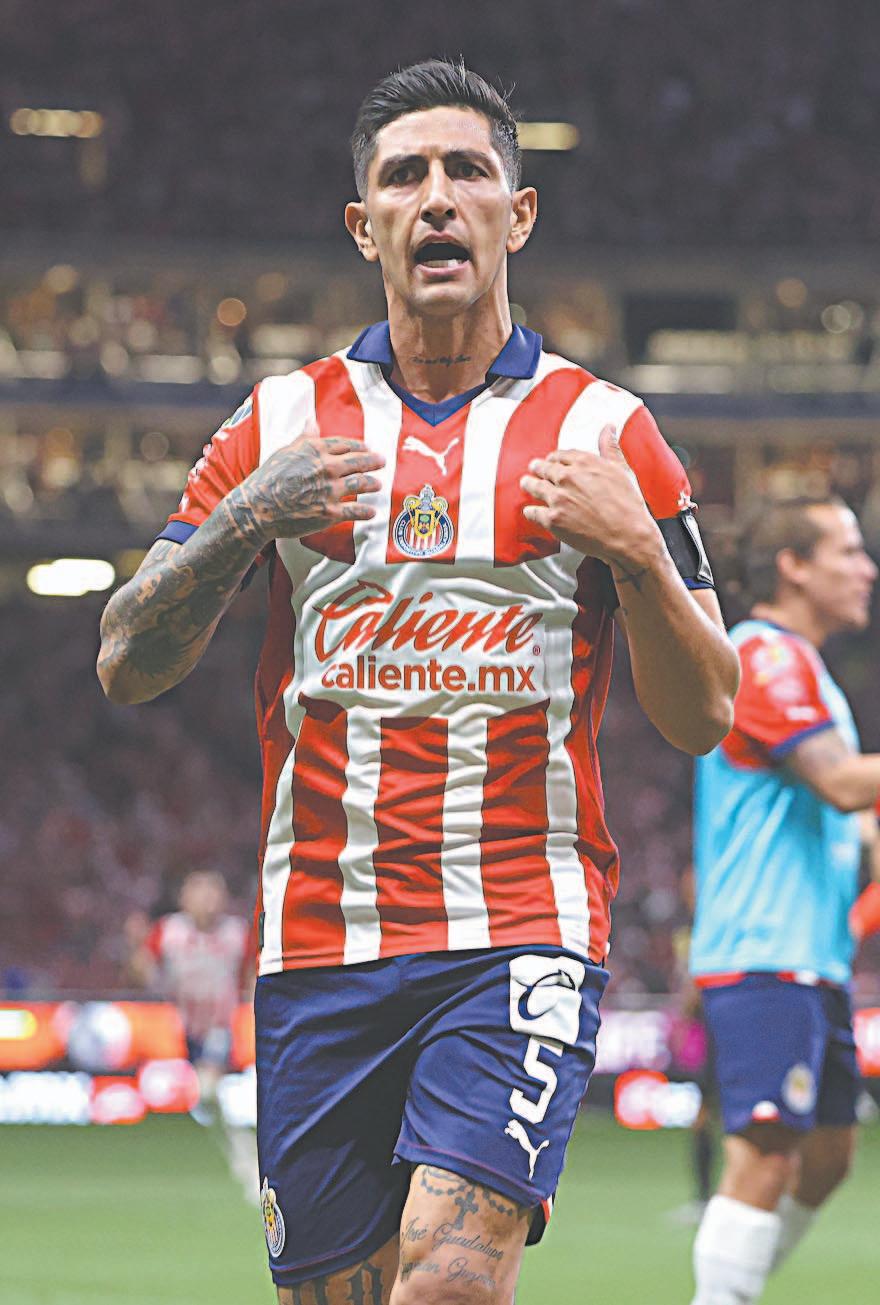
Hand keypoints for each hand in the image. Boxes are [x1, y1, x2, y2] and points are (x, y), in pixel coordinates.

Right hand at [234, 422, 384, 543]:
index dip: (359, 446)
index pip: (345, 444)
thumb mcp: (285, 452)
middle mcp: (326, 468)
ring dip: (373, 484)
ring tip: (379, 485)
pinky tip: (372, 511)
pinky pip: (355, 510)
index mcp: (315, 450)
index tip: (367, 447)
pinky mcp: (329, 512)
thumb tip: (312, 420)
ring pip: (361, 484)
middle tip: (382, 461)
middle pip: (358, 462)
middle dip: (373, 461)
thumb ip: (304, 438)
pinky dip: (366, 511)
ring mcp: (329, 491)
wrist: (257, 507)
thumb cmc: (268, 478)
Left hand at [520, 424, 660, 564]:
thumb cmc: (629, 504)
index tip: (552, 460)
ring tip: (526, 484)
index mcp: (584, 462)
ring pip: (534, 487)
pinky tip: (530, 511)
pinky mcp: (552, 519)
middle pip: (544, 468)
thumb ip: (610, 448)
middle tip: (534, 469)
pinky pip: (532, 512)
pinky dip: (530, 511)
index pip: (560, 455)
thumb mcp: (622, 470)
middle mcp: (568, 477)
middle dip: (538, 468)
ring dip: (529, 484)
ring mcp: (558, 498)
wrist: (627, 535)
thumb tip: (609, 427)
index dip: (554, 458)